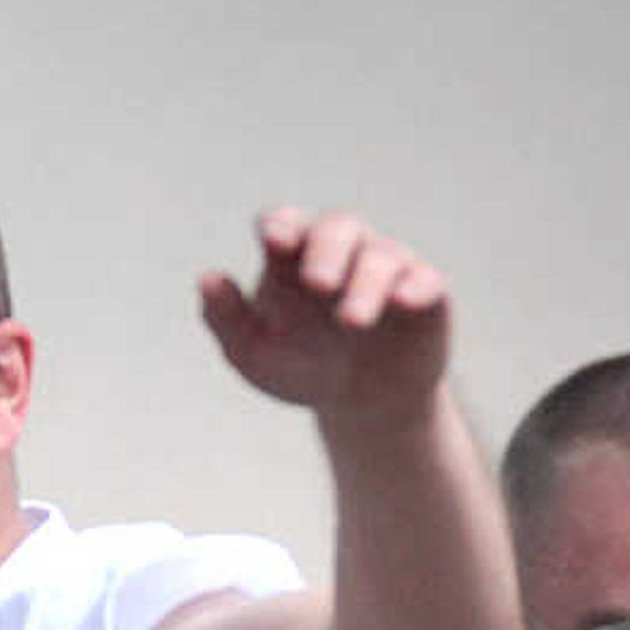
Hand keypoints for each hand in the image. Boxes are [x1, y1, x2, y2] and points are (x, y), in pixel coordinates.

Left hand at [197, 209, 453, 430]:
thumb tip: (206, 279)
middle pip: (337, 228)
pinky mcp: (423, 292)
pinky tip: (402, 300)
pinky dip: (414, 285)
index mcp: (293, 257)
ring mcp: (385, 267)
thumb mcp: (254, 353)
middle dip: (327, 250)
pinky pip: (423, 278)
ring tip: (351, 322)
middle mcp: (342, 251)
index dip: (281, 227)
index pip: (284, 224)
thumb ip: (225, 317)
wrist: (361, 405)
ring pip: (379, 256)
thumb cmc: (303, 367)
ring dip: (364, 284)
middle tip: (316, 284)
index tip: (275, 243)